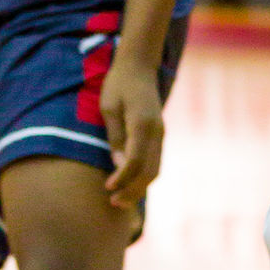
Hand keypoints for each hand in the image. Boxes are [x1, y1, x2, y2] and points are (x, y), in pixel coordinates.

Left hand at [101, 53, 165, 208]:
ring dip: (140, 187)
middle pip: (150, 171)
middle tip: (114, 203)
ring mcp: (161, 134)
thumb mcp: (109, 108)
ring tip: (121, 200)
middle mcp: (157, 131)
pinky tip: (131, 185)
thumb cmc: (118, 84)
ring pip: (156, 169)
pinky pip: (155, 162)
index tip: (108, 188)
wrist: (139, 67)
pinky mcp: (159, 135)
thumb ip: (115, 137)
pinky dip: (144, 177)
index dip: (123, 178)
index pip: (136, 160)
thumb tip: (118, 164)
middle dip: (133, 190)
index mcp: (143, 124)